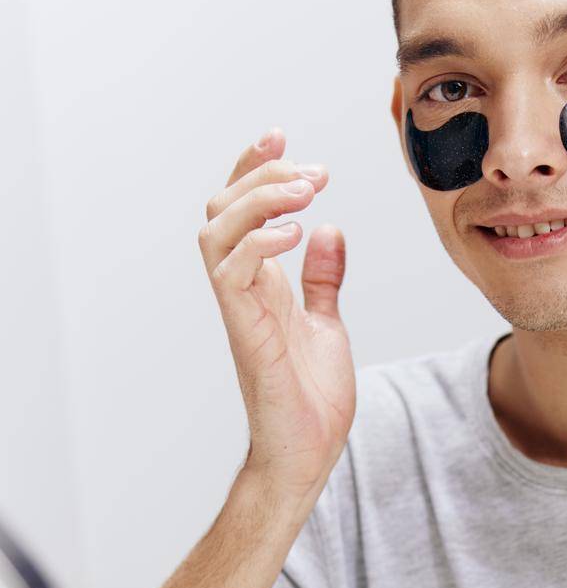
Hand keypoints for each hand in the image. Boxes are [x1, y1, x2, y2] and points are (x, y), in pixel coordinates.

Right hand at [198, 126, 354, 504]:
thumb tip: (328, 232)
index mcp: (260, 283)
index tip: (283, 135)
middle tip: (310, 167)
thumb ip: (322, 279)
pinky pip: (232, 272)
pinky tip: (298, 232)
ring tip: (306, 188)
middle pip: (220, 209)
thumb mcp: (326, 324)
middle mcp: (242, 290)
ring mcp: (240, 309)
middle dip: (258, 173)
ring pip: (216, 232)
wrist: (309, 452)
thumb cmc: (312, 399)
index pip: (241, 210)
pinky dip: (261, 243)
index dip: (254, 167)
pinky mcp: (246, 332)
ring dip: (259, 199)